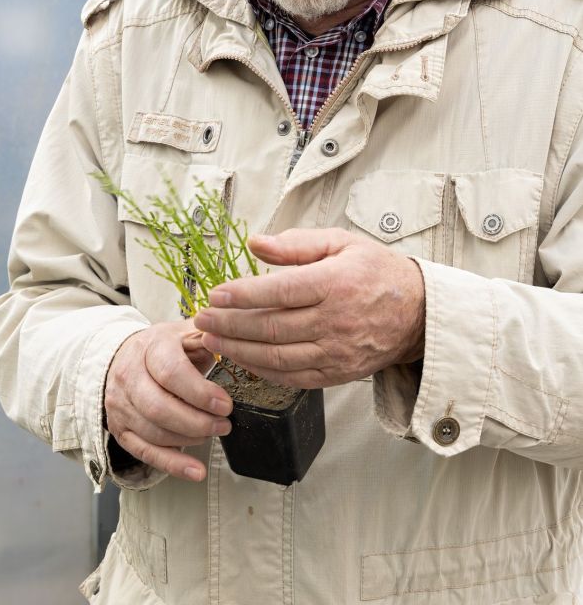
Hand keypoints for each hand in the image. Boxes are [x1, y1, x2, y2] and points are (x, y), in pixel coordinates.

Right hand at [104, 319, 232, 480]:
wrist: (124, 356)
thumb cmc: (165, 347)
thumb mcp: (184, 332)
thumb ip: (206, 335)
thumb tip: (228, 334)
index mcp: (150, 347)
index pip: (170, 372)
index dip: (200, 393)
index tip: (226, 405)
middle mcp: (129, 375)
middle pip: (159, 407)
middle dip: (197, 421)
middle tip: (224, 424)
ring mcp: (121, 404)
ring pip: (153, 431)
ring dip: (189, 439)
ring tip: (214, 433)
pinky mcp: (121, 429)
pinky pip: (145, 452)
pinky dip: (172, 464)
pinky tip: (196, 471)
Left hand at [193, 228, 424, 387]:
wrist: (417, 312)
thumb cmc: (376, 271)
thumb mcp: (342, 242)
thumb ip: (297, 243)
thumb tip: (255, 244)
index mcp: (335, 283)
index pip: (279, 291)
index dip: (242, 294)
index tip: (214, 293)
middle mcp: (335, 321)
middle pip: (272, 327)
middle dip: (230, 324)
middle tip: (201, 317)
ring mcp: (337, 351)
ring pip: (278, 357)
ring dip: (238, 350)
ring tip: (211, 339)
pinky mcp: (337, 374)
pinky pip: (292, 377)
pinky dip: (262, 370)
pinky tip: (241, 358)